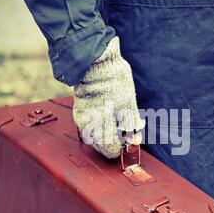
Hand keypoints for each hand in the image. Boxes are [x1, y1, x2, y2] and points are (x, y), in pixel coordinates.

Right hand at [73, 36, 144, 157]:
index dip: (122, 144)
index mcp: (100, 128)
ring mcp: (81, 119)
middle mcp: (87, 127)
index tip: (129, 135)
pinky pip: (90, 125)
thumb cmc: (114, 82)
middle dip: (115, 139)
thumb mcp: (129, 106)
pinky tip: (107, 111)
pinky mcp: (78, 111)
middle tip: (124, 125)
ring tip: (115, 116)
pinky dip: (99, 123)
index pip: (111, 151)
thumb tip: (135, 141)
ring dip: (107, 131)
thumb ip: (131, 126)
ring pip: (95, 136)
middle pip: (102, 146)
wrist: (95, 61)